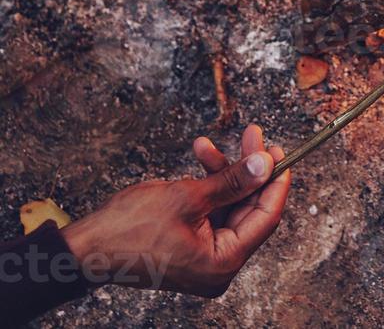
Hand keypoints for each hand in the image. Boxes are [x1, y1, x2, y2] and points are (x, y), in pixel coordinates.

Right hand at [62, 125, 290, 297]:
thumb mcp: (189, 197)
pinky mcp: (192, 242)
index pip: (266, 217)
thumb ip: (232, 181)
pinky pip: (212, 208)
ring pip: (230, 203)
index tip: (280, 151)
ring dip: (222, 170)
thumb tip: (266, 164)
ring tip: (206, 144)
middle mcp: (218, 264)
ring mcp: (205, 254)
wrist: (87, 246)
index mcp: (223, 262)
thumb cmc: (130, 229)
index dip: (276, 181)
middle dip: (248, 169)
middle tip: (252, 135)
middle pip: (249, 207)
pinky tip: (199, 155)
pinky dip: (208, 182)